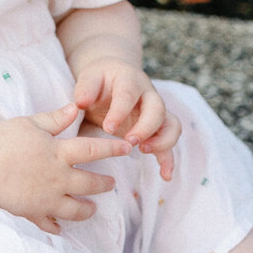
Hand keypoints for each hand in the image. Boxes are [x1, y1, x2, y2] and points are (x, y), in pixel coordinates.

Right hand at [0, 101, 127, 236]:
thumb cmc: (2, 140)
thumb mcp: (30, 123)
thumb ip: (55, 118)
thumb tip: (76, 107)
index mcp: (59, 153)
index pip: (93, 149)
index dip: (112, 148)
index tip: (127, 148)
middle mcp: (58, 178)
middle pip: (90, 184)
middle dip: (104, 184)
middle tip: (112, 184)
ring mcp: (46, 199)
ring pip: (75, 209)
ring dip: (87, 209)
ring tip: (92, 209)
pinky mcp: (32, 212)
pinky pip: (48, 223)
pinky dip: (56, 226)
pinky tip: (60, 228)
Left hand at [73, 59, 180, 180]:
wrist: (114, 77)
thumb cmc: (100, 80)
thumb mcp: (90, 78)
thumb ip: (85, 88)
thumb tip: (81, 103)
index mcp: (130, 80)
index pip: (128, 94)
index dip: (120, 111)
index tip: (108, 128)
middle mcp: (148, 95)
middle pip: (157, 109)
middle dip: (146, 127)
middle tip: (129, 142)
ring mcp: (156, 112)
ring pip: (171, 125)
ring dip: (162, 141)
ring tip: (144, 151)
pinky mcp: (158, 128)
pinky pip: (170, 142)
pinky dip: (169, 159)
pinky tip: (165, 175)